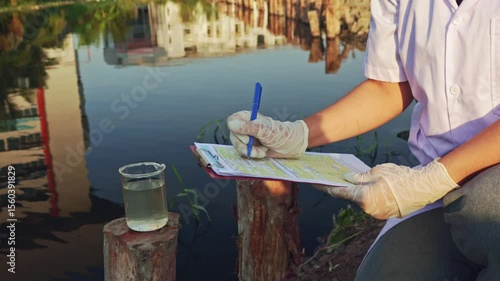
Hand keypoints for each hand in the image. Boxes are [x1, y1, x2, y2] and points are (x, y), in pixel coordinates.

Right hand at [226, 110, 307, 157]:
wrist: (291, 146)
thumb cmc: (280, 134)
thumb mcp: (264, 130)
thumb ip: (247, 127)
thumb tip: (231, 124)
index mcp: (247, 117)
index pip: (232, 121)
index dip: (236, 131)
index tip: (247, 138)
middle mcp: (245, 127)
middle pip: (233, 136)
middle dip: (244, 145)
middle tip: (255, 149)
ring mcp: (247, 138)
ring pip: (238, 146)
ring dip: (250, 151)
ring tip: (262, 152)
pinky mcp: (250, 148)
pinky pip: (244, 153)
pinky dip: (253, 155)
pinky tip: (262, 153)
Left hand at [313, 159, 458, 218]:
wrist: (425, 187)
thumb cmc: (400, 177)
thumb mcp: (377, 171)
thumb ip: (359, 177)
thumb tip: (347, 179)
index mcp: (364, 198)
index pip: (339, 192)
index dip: (326, 187)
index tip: (315, 183)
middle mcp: (368, 209)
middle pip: (351, 197)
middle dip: (343, 188)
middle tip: (333, 178)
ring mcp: (378, 214)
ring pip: (363, 201)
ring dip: (358, 192)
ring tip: (352, 180)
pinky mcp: (386, 214)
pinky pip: (373, 204)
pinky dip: (369, 196)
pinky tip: (369, 187)